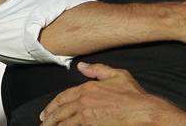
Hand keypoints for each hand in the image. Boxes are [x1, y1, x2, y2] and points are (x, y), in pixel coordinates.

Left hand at [40, 63, 185, 125]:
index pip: (65, 96)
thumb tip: (81, 66)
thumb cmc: (133, 94)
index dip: (54, 104)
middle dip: (49, 117)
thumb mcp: (117, 75)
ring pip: (63, 121)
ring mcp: (86, 113)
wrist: (142, 110)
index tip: (48, 111)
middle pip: (60, 110)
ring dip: (53, 125)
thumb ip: (97, 69)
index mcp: (89, 87)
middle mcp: (84, 99)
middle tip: (44, 121)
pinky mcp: (90, 124)